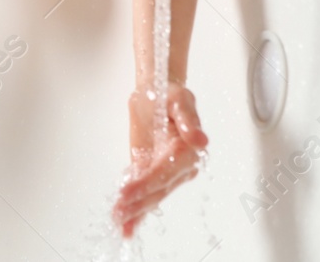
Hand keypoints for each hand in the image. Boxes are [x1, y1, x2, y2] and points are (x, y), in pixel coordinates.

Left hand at [112, 84, 208, 236]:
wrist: (157, 93)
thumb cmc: (169, 94)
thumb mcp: (179, 99)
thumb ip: (188, 119)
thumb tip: (201, 141)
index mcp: (187, 148)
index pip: (166, 171)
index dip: (147, 183)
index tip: (128, 191)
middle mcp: (181, 166)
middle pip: (159, 188)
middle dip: (139, 201)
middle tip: (119, 212)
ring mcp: (167, 173)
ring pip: (153, 196)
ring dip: (136, 211)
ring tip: (120, 223)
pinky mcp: (152, 173)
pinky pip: (146, 194)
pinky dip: (136, 211)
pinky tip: (126, 226)